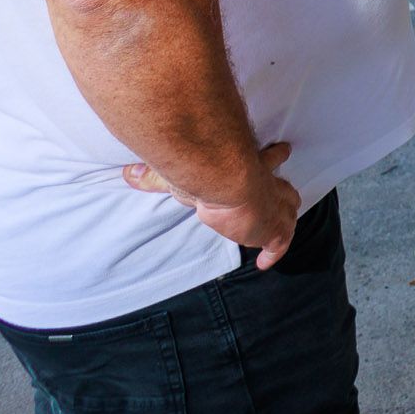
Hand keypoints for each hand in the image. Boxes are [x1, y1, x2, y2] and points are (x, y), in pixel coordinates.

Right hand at [124, 141, 300, 268]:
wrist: (227, 179)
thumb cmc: (205, 172)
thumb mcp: (179, 174)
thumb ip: (153, 176)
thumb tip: (127, 174)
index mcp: (249, 165)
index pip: (266, 158)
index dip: (272, 157)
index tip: (281, 151)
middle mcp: (265, 183)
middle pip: (282, 185)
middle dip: (282, 188)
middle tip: (284, 191)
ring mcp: (273, 206)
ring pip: (287, 210)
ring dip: (284, 217)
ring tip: (282, 226)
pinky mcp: (274, 229)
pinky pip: (280, 243)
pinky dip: (275, 252)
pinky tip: (267, 263)